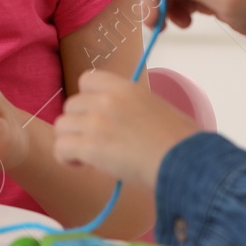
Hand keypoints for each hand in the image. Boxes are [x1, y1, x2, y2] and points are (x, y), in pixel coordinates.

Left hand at [53, 70, 200, 190]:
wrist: (185, 162)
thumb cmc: (180, 142)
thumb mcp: (156, 108)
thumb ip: (130, 107)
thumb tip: (118, 122)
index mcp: (125, 87)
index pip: (87, 79)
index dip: (87, 99)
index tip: (99, 116)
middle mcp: (107, 99)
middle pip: (71, 105)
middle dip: (79, 124)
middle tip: (97, 143)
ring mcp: (97, 121)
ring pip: (61, 126)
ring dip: (72, 142)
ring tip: (90, 157)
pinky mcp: (90, 146)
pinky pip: (60, 148)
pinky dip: (67, 159)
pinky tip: (85, 166)